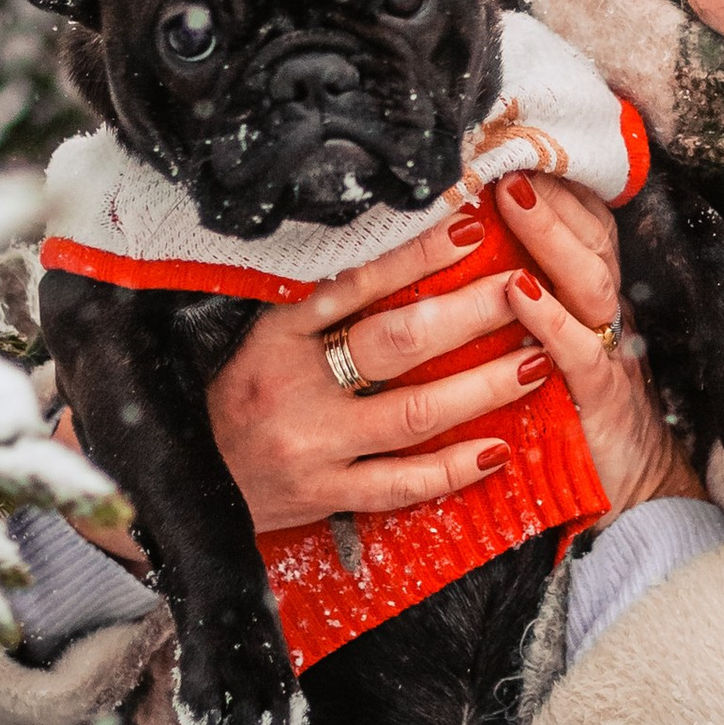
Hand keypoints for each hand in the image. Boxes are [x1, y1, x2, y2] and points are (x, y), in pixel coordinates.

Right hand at [202, 211, 565, 540]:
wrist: (188, 485)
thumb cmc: (233, 396)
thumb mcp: (260, 338)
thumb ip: (319, 306)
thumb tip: (403, 258)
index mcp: (275, 336)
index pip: (354, 284)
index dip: (416, 256)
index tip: (471, 228)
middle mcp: (293, 388)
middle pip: (397, 343)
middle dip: (470, 313)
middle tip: (523, 289)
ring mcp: (313, 448)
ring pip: (414, 414)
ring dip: (482, 388)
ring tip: (535, 362)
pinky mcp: (325, 496)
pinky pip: (401, 485)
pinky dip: (453, 468)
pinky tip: (498, 449)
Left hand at [495, 173, 707, 517]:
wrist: (631, 496)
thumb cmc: (572, 419)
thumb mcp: (546, 350)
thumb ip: (524, 303)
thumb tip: (465, 253)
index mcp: (593, 302)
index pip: (585, 226)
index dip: (557, 184)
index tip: (513, 143)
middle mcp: (607, 318)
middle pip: (590, 238)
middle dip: (550, 191)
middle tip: (505, 150)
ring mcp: (609, 354)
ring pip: (588, 280)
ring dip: (548, 235)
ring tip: (511, 196)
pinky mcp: (602, 400)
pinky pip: (579, 351)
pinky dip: (550, 319)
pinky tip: (519, 293)